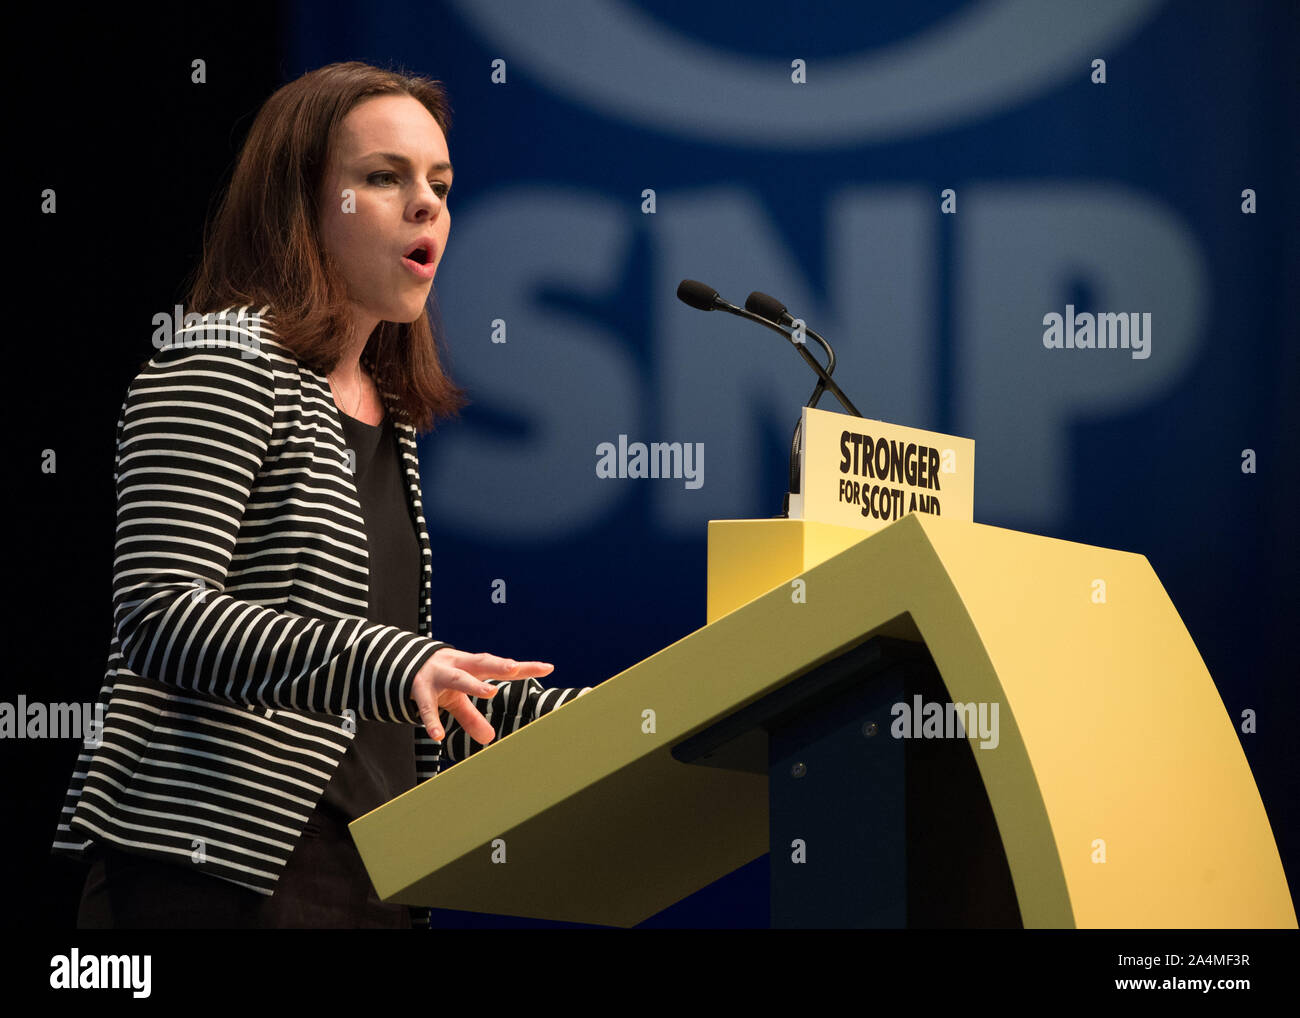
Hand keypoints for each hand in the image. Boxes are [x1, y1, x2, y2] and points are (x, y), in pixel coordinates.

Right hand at [411, 647, 553, 744]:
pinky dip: (431, 720)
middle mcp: (458, 666)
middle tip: (514, 667)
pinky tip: (437, 736)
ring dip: (474, 685)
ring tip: (491, 693)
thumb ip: (472, 716)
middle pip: (481, 663)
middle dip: (498, 665)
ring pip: (458, 678)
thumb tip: (489, 739)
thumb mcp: (457, 699)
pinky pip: (427, 707)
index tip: (549, 667)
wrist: (403, 665)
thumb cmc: (440, 680)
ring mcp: (438, 676)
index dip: (524, 667)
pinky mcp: (420, 690)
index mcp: (472, 665)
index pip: (501, 666)